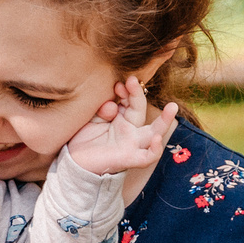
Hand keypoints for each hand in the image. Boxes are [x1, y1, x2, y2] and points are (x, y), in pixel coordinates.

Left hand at [67, 76, 178, 195]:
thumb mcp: (90, 118)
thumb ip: (101, 110)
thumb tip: (112, 104)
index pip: (129, 101)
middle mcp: (129, 130)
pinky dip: (155, 149)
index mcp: (120, 118)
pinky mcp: (129, 159)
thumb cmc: (81, 140)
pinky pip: (148, 157)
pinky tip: (156, 138)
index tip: (117, 84)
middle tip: (131, 79)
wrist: (71, 163)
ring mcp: (131, 144)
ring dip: (165, 120)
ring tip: (172, 107)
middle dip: (137, 94)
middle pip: (140, 110)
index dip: (126, 91)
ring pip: (155, 132)